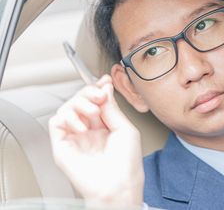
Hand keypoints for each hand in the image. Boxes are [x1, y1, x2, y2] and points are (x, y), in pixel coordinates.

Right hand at [49, 75, 143, 206]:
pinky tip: (82, 125)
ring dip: (79, 104)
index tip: (105, 80)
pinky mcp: (62, 146)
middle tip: (99, 96)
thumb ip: (112, 108)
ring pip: (66, 108)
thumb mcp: (125, 128)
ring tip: (93, 112)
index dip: (98, 88)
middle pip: (80, 101)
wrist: (118, 185)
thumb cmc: (126, 164)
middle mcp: (88, 131)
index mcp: (104, 127)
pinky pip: (56, 122)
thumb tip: (105, 89)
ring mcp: (74, 138)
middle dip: (89, 93)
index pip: (95, 101)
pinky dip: (67, 117)